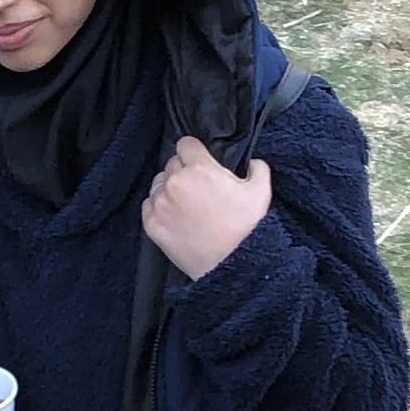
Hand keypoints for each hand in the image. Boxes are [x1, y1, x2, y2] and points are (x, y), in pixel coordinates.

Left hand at [142, 136, 272, 280]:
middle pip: (172, 164)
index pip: (186, 144)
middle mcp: (176, 181)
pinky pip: (148, 205)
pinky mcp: (152, 224)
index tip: (199, 162)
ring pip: (158, 184)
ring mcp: (161, 203)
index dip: (194, 152)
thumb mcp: (261, 192)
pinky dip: (157, 208)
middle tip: (197, 188)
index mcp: (200, 168)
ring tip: (184, 205)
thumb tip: (253, 162)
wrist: (230, 265)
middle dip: (183, 172)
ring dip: (169, 189)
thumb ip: (258, 169)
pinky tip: (173, 217)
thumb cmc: (246, 229)